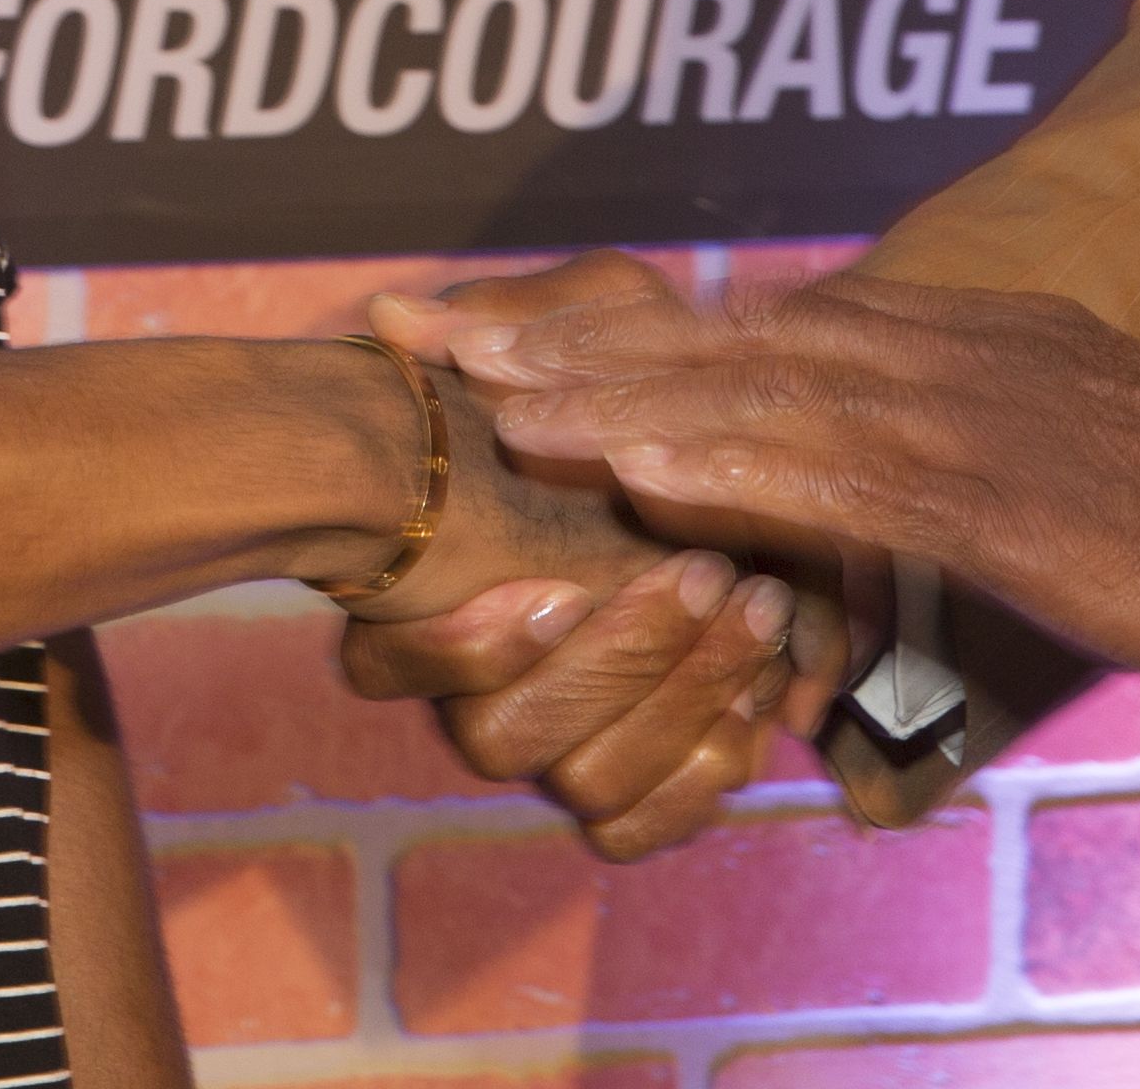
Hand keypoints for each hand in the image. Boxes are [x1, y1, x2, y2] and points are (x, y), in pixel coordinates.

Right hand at [326, 265, 849, 857]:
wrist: (754, 453)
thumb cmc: (652, 381)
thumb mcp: (604, 321)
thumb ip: (514, 324)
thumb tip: (395, 312)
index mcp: (438, 594)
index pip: (380, 665)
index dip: (456, 647)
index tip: (557, 585)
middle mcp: (486, 685)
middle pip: (496, 741)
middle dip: (611, 663)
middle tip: (702, 569)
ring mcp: (562, 741)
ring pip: (582, 784)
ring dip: (675, 701)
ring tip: (758, 608)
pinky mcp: (640, 782)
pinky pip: (640, 827)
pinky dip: (699, 774)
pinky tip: (758, 699)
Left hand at [422, 272, 1139, 713]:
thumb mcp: (1057, 477)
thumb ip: (947, 466)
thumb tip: (838, 496)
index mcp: (963, 340)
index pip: (752, 328)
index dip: (613, 328)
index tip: (485, 334)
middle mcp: (958, 347)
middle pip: (728, 337)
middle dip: (571, 337)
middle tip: (425, 336)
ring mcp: (986, 411)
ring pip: (769, 392)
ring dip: (621, 393)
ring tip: (496, 398)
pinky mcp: (1019, 492)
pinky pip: (856, 475)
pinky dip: (744, 467)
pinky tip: (652, 470)